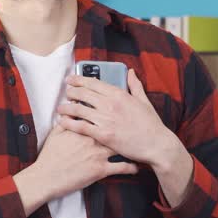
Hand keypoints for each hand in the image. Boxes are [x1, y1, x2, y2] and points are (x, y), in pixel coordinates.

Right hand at [14, 122, 137, 214]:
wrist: (47, 177)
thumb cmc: (50, 157)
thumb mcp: (56, 134)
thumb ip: (67, 122)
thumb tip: (71, 112)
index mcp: (84, 129)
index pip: (102, 115)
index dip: (112, 111)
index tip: (120, 111)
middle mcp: (94, 140)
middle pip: (116, 128)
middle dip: (127, 127)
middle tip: (136, 126)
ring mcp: (99, 155)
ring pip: (122, 147)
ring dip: (132, 146)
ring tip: (140, 145)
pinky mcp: (101, 170)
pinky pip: (121, 168)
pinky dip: (131, 167)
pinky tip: (136, 166)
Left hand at [56, 69, 178, 166]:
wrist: (157, 144)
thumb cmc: (151, 124)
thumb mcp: (144, 101)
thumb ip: (135, 85)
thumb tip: (130, 72)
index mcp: (119, 94)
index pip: (94, 83)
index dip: (79, 79)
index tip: (71, 79)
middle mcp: (110, 104)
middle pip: (83, 93)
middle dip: (71, 91)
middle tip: (65, 92)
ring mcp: (106, 119)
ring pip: (79, 109)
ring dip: (67, 107)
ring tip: (60, 108)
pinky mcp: (103, 134)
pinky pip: (81, 126)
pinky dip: (69, 123)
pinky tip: (62, 122)